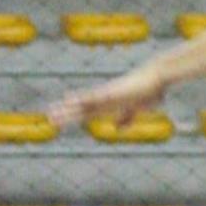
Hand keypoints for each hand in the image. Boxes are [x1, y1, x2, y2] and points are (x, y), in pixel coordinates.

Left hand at [49, 64, 166, 131]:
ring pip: (82, 103)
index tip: (57, 118)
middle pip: (80, 108)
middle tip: (48, 118)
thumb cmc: (150, 90)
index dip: (72, 117)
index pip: (86, 112)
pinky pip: (94, 96)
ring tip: (51, 113)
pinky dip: (81, 98)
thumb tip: (116, 128)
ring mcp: (107, 93)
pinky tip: (70, 99)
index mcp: (109, 104)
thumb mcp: (137, 109)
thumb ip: (126, 118)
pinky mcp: (112, 91)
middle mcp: (104, 98)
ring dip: (67, 108)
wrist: (157, 76)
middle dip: (64, 114)